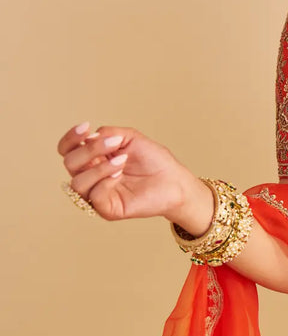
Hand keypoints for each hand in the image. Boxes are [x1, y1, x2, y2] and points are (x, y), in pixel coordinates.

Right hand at [57, 122, 212, 228]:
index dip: (70, 138)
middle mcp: (91, 175)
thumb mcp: (129, 137)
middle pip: (69, 163)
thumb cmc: (153, 159)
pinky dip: (105, 182)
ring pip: (77, 182)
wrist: (173, 180)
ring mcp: (97, 193)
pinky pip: (93, 196)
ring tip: (122, 162)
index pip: (67, 149)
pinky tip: (120, 176)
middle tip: (115, 144)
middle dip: (89, 150)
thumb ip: (107, 133)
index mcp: (93, 158)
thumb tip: (88, 137)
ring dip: (99, 168)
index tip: (85, 127)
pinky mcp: (106, 209)